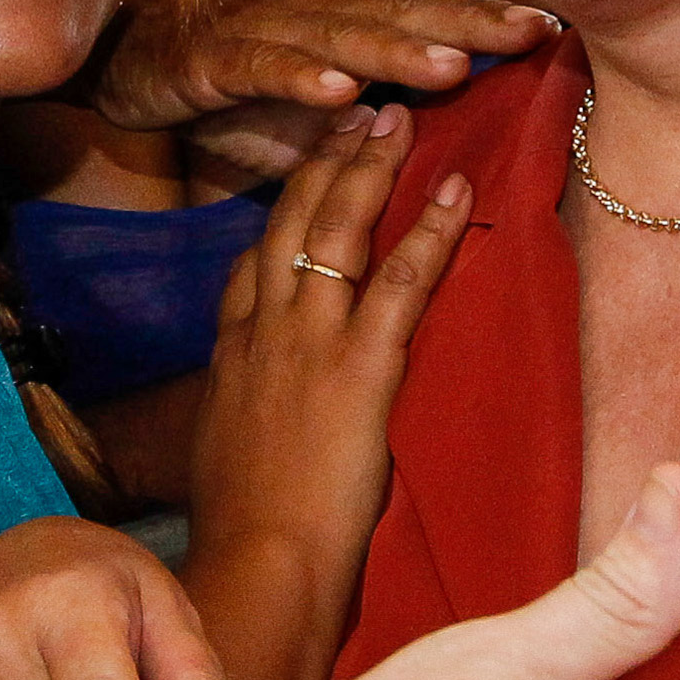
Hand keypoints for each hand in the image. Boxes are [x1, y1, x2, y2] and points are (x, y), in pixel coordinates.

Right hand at [97, 0, 554, 140]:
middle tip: (525, 33)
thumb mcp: (316, 122)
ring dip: (393, 53)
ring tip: (449, 68)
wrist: (128, 77)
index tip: (551, 30)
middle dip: (462, 25)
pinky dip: (298, 77)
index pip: (423, 23)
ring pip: (335, 41)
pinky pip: (260, 69)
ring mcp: (259, 35)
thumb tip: (451, 151)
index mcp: (341, 30)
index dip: (481, 23)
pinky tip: (338, 92)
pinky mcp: (210, 61)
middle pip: (395, 18)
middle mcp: (308, 19)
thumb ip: (374, 130)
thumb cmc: (233, 100)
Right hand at [187, 106, 467, 621]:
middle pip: (292, 225)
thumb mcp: (223, 457)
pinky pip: (402, 280)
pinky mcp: (361, 366)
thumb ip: (243, 416)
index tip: (308, 174)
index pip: (253, 264)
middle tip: (359, 115)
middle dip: (325, 164)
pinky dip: (430, 230)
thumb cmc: (244, 535)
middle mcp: (266, 332)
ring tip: (400, 123)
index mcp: (232, 356)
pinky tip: (456, 190)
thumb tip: (256, 416)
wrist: (257, 564)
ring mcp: (311, 343)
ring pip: (338, 233)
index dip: (283, 212)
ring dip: (370, 171)